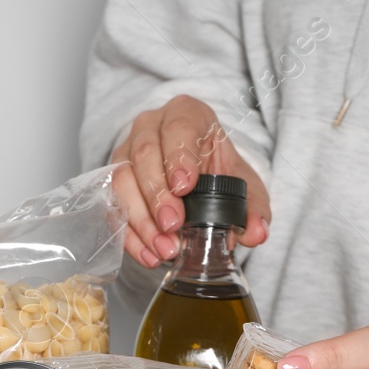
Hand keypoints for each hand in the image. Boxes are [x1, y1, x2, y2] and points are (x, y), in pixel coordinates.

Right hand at [109, 95, 270, 268]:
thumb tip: (256, 233)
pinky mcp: (112, 181)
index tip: (185, 187)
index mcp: (187, 115)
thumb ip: (254, 207)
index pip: (179, 128)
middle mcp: (150, 127)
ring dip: (141, 219)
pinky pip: (111, 206)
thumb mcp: (242, 184)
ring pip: (122, 180)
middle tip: (172, 225)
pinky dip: (129, 235)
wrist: (193, 175)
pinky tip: (148, 254)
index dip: (179, 156)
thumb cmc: (215, 171)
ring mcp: (125, 152)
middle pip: (145, 154)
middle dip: (157, 194)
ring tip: (164, 247)